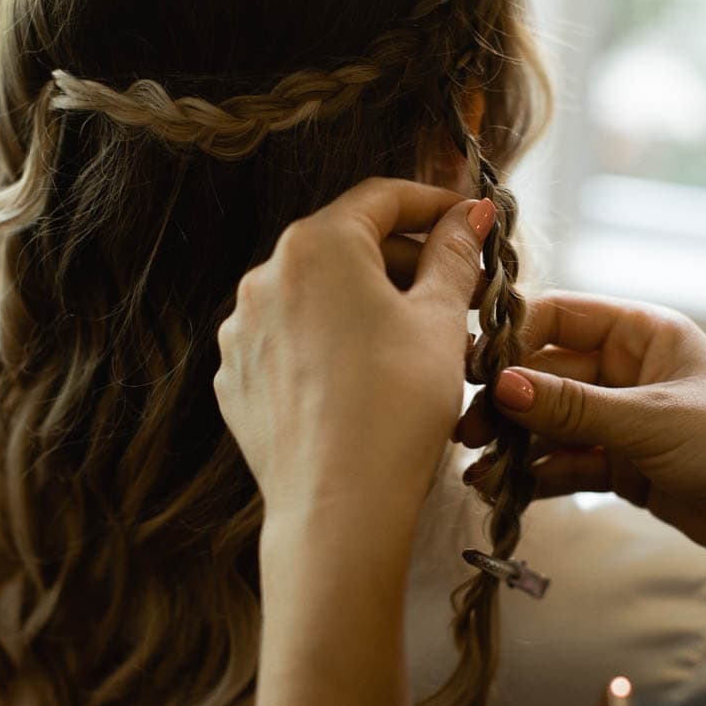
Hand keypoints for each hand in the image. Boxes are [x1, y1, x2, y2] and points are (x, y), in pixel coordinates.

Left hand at [218, 178, 476, 705]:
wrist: (338, 508)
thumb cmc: (397, 408)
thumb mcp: (442, 322)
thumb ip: (454, 256)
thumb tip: (469, 214)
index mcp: (316, 245)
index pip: (381, 197)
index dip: (433, 202)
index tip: (467, 217)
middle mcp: (265, 276)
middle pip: (346, 246)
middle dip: (403, 260)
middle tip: (457, 289)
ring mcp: (242, 331)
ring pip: (317, 297)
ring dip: (366, 303)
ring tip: (416, 340)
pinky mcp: (236, 379)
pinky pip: (291, 343)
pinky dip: (329, 345)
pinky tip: (368, 378)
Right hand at [455, 292, 705, 570]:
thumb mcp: (651, 420)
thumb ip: (572, 407)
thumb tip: (501, 386)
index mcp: (642, 332)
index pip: (558, 318)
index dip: (512, 339)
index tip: (472, 371)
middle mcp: (628, 369)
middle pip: (546, 374)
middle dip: (506, 403)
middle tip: (467, 431)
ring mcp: (625, 419)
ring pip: (552, 424)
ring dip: (515, 446)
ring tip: (478, 473)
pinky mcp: (625, 467)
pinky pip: (568, 463)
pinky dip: (538, 476)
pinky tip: (505, 492)